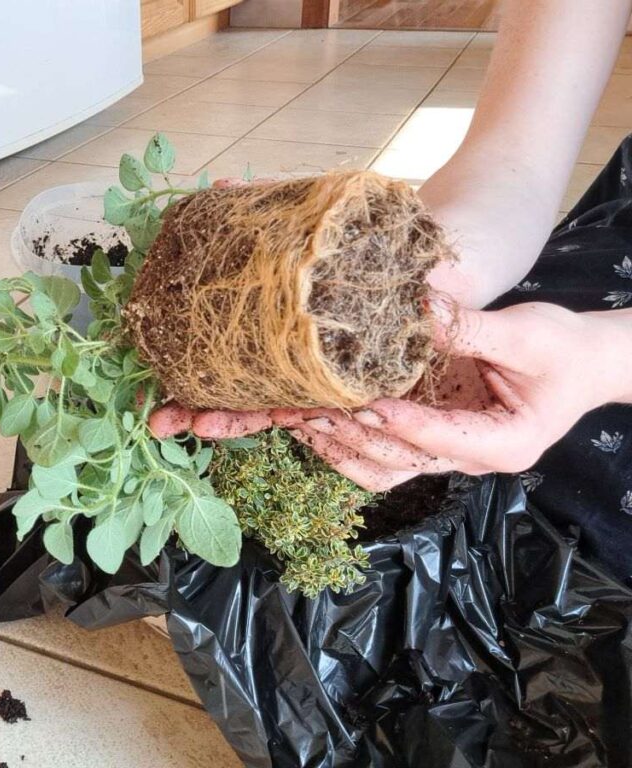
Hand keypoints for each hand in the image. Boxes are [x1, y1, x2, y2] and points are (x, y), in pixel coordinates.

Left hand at [277, 302, 631, 490]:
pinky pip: (380, 453)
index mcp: (502, 443)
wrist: (579, 365)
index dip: (401, 422)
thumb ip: (470, 328)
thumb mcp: (524, 334)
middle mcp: (468, 458)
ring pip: (382, 467)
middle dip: (351, 437)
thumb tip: (416, 309)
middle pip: (400, 461)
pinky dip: (344, 441)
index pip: (441, 437)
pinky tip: (311, 419)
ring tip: (294, 420)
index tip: (365, 405)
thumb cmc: (562, 351)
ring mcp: (445, 452)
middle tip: (307, 412)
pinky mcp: (428, 437)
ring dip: (337, 448)